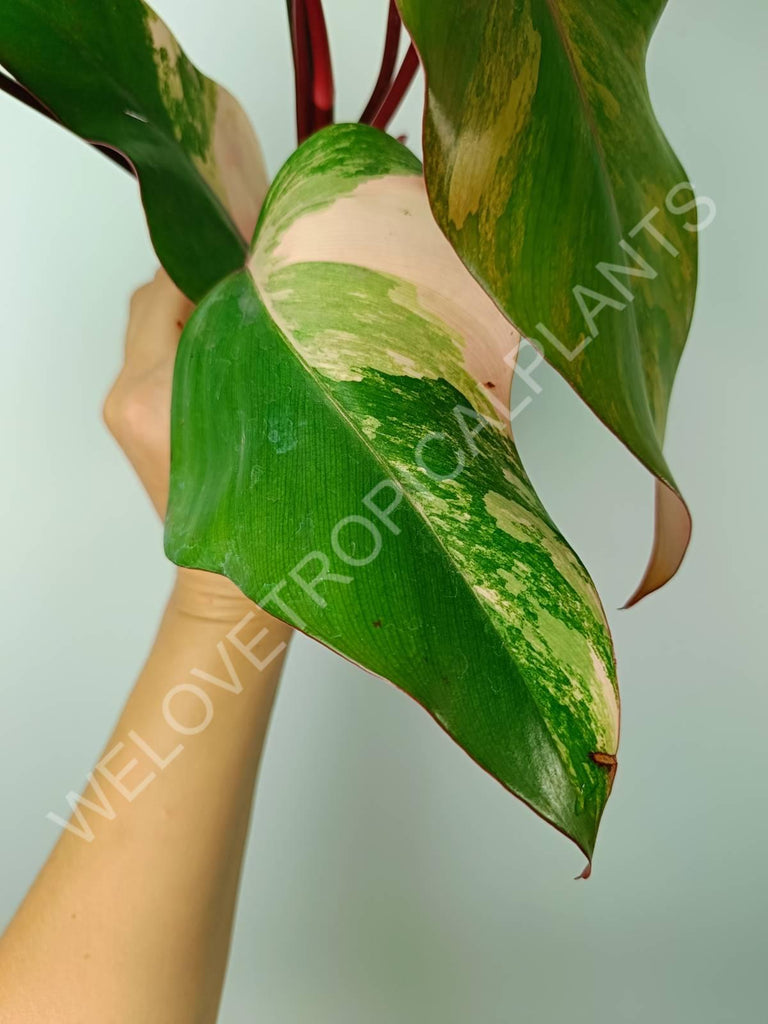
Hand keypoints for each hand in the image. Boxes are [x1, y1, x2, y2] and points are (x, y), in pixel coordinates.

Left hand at [104, 269, 251, 609]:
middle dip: (198, 279)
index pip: (169, 290)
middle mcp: (128, 395)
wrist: (230, 575)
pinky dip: (183, 337)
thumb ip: (258, 350)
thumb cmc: (264, 512)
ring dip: (191, 308)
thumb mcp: (274, 416)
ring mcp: (123, 407)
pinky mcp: (128, 418)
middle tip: (250, 279)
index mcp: (156, 395)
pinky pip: (150, 353)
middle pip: (150, 301)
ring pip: (149, 325)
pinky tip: (225, 348)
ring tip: (242, 313)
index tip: (253, 254)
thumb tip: (266, 291)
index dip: (211, 261)